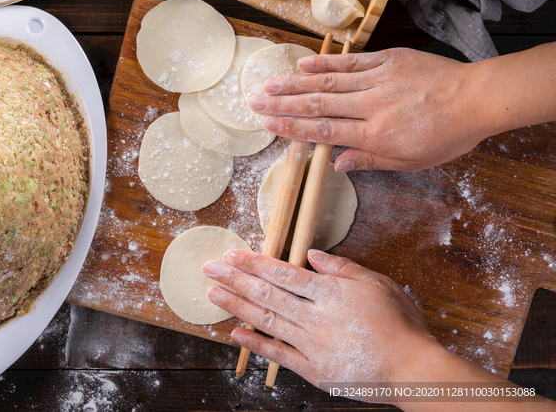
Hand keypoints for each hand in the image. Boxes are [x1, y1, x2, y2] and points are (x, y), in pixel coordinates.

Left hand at [203, 248, 439, 399]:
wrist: (414, 371)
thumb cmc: (401, 325)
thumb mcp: (378, 284)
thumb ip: (342, 268)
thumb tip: (312, 255)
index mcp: (331, 293)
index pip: (283, 274)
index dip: (255, 263)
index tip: (232, 254)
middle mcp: (316, 317)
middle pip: (267, 294)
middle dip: (236, 278)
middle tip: (210, 267)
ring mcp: (312, 345)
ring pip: (267, 321)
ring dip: (237, 306)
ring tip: (213, 294)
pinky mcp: (313, 370)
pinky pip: (278, 355)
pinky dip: (255, 344)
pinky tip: (235, 333)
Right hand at [246, 48, 486, 171]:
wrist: (478, 99)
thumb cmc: (449, 134)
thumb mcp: (413, 161)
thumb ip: (372, 161)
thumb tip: (338, 164)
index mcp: (376, 135)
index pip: (324, 131)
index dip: (291, 127)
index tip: (266, 123)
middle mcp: (372, 106)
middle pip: (317, 105)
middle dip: (281, 104)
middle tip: (253, 102)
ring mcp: (378, 80)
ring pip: (328, 82)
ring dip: (294, 83)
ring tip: (267, 84)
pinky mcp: (388, 60)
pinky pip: (351, 61)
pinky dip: (325, 62)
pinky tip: (303, 64)